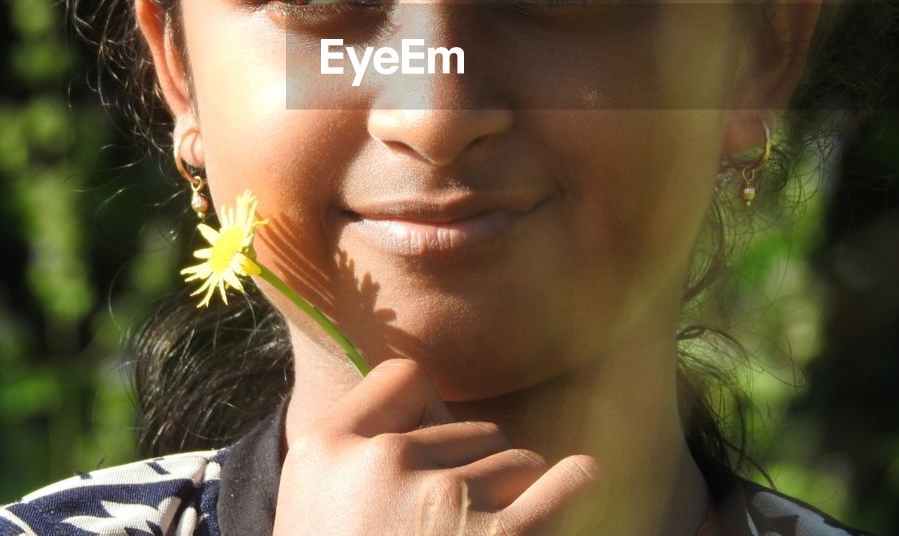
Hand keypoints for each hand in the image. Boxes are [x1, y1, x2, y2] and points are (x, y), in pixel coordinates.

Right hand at [273, 358, 608, 535]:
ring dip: (515, 506)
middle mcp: (380, 464)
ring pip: (518, 462)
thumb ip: (363, 459)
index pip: (405, 380)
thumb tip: (444, 414)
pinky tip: (571, 504)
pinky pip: (573, 480)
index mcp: (324, 453)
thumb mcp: (320, 518)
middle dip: (474, 478)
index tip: (426, 466)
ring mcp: (442, 501)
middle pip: (471, 430)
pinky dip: (578, 496)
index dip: (425, 419)